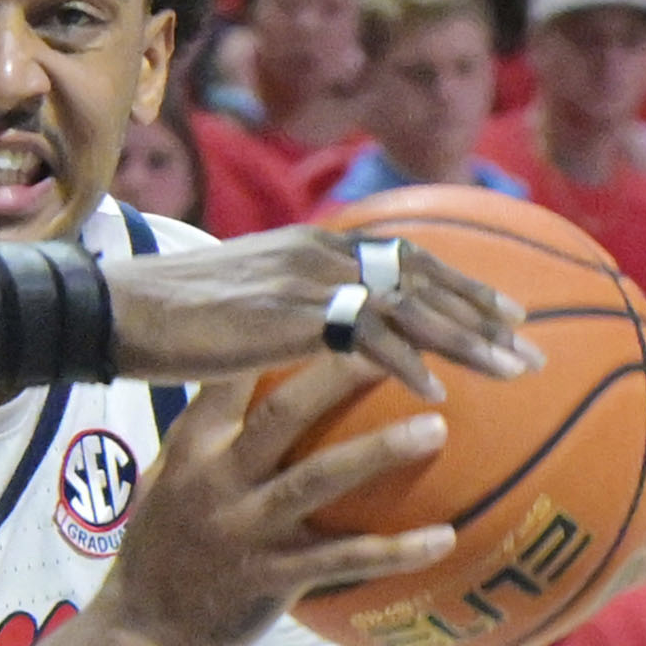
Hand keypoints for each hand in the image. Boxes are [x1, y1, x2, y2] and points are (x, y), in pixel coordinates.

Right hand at [90, 354, 456, 645]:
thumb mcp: (165, 479)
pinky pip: (344, 559)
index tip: (324, 302)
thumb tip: (241, 384)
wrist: (142, 630)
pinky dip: (396, 549)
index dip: (274, 338)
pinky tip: (445, 537)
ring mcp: (245, 529)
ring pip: (318, 479)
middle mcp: (217, 481)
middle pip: (283, 416)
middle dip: (339, 376)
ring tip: (436, 426)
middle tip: (396, 346)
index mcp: (191, 450)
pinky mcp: (272, 577)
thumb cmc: (160, 550)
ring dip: (380, 451)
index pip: (230, 380)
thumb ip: (204, 435)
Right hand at [103, 227, 536, 400]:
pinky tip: (438, 398)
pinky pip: (363, 347)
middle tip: (532, 346)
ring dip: (467, 340)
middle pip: (421, 277)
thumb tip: (321, 328)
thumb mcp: (244, 301)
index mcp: (311, 246)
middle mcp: (317, 255)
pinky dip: (406, 367)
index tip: (507, 311)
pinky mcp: (285, 325)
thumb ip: (291, 307)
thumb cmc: (168, 316)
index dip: (460, 283)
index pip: (404, 256)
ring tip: (514, 373)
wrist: (113, 312)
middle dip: (484, 310)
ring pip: (407, 309)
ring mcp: (303, 288)